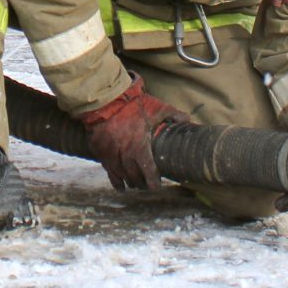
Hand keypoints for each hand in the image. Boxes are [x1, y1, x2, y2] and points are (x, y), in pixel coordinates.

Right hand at [74, 75, 186, 191]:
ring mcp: (111, 155)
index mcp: (140, 147)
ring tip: (135, 185)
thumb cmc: (132, 105)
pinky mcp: (100, 152)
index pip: (148, 172)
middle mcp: (125, 155)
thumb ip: (173, 115)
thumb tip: (187, 119)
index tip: (157, 186)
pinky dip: (115, 181)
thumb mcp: (156, 108)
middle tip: (146, 185)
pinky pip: (108, 171)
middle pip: (135, 176)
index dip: (153, 182)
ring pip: (122, 175)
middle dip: (142, 183)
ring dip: (130, 182)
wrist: (105, 100)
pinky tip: (120, 187)